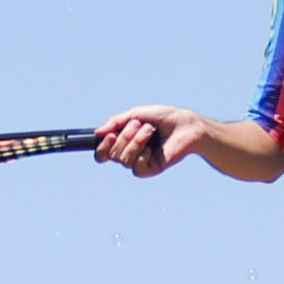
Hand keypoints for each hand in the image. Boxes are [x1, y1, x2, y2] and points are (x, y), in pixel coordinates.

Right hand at [89, 106, 210, 179]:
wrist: (186, 124)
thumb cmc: (164, 118)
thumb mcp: (136, 114)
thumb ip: (116, 122)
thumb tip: (97, 132)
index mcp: (124, 141)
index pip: (103, 153)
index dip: (102, 147)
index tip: (110, 135)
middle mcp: (130, 153)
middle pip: (112, 155)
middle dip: (124, 137)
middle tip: (138, 125)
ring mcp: (141, 162)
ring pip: (124, 160)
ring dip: (135, 142)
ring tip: (150, 130)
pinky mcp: (151, 169)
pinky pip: (137, 169)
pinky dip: (142, 156)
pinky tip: (152, 149)